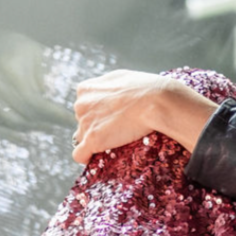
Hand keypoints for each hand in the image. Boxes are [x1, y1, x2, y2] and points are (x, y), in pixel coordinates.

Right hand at [0, 32, 74, 136]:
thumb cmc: (18, 47)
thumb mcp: (34, 52)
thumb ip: (39, 74)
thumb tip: (44, 95)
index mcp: (8, 68)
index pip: (31, 99)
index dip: (51, 112)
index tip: (68, 118)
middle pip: (23, 112)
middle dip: (47, 120)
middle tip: (64, 124)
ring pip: (11, 121)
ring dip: (33, 128)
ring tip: (50, 127)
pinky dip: (8, 135)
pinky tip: (24, 140)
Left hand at [72, 70, 216, 162]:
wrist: (156, 101)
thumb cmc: (145, 88)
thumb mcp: (121, 78)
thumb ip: (107, 86)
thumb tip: (107, 93)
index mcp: (85, 89)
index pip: (83, 105)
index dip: (96, 113)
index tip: (110, 117)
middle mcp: (81, 105)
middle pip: (82, 121)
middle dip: (95, 126)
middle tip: (116, 129)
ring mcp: (85, 123)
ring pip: (82, 137)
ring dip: (94, 141)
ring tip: (113, 142)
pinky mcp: (92, 141)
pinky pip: (80, 154)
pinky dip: (86, 157)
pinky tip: (96, 158)